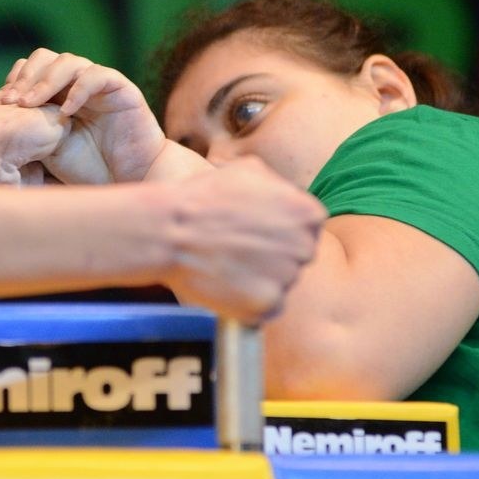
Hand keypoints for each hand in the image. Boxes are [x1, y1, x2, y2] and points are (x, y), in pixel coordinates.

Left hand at [0, 49, 165, 183]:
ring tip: (31, 104)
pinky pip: (97, 75)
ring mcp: (98, 85)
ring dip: (45, 80)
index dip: (11, 83)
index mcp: (56, 94)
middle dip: (24, 78)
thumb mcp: (48, 149)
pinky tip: (65, 111)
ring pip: (68, 61)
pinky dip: (78, 89)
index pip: (29, 71)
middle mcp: (75, 84)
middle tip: (11, 102)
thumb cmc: (89, 170)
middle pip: (44, 58)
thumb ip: (29, 129)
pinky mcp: (121, 89)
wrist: (129, 182)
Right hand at [160, 158, 326, 325]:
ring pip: (281, 285)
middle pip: (298, 259)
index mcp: (309, 214)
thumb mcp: (249, 169)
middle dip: (274, 257)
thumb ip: (279, 185)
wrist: (170, 230)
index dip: (280, 232)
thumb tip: (287, 197)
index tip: (254, 233)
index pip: (307, 230)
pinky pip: (266, 309)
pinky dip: (248, 302)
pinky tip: (225, 284)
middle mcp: (305, 247)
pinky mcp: (267, 306)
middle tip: (239, 251)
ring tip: (226, 265)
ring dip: (260, 279)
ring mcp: (288, 279)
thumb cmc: (204, 197)